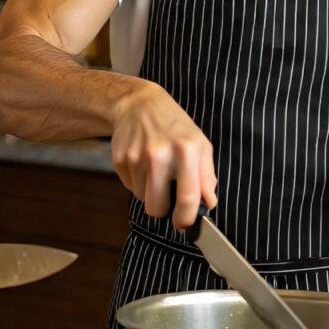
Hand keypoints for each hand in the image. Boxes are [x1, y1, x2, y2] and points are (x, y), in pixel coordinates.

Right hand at [110, 81, 217, 228]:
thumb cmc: (173, 126)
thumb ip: (207, 176)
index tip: (185, 224)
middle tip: (167, 200)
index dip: (186, 218)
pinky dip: (137, 181)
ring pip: (142, 198)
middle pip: (157, 207)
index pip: (188, 198)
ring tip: (154, 170)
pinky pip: (130, 186)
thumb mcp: (199, 144)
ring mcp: (137, 157)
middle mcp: (160, 154)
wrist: (138, 104)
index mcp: (186, 150)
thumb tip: (208, 204)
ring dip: (150, 191)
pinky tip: (142, 163)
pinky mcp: (120, 159)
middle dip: (162, 210)